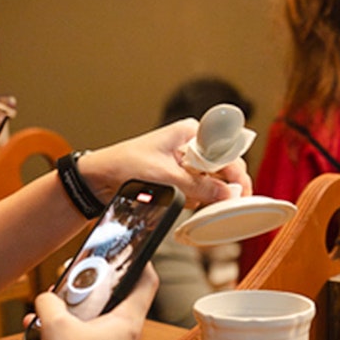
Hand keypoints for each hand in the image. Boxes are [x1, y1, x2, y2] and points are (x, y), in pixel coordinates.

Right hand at [7, 265, 158, 339]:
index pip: (145, 283)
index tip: (127, 253)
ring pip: (85, 335)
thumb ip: (48, 302)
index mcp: (127, 323)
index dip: (138, 263)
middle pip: (108, 309)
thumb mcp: (55, 325)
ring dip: (57, 328)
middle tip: (61, 293)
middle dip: (78, 300)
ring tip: (33, 324)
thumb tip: (45, 299)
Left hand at [78, 121, 252, 208]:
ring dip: (210, 196)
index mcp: (191, 133)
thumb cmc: (125, 165)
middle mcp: (193, 146)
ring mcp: (188, 164)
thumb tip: (227, 195)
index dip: (236, 170)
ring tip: (203, 205)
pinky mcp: (181, 180)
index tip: (240, 191)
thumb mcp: (164, 176)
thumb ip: (198, 187)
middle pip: (225, 167)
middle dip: (226, 187)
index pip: (226, 148)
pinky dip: (199, 202)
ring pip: (214, 182)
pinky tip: (190, 206)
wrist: (99, 179)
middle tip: (230, 206)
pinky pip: (200, 192)